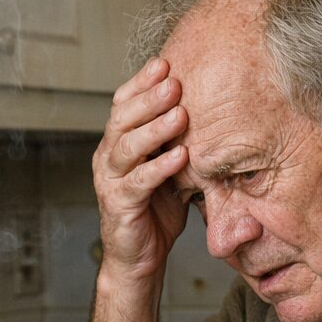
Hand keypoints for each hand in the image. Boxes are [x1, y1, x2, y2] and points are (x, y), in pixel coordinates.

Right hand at [92, 57, 188, 284]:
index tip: (165, 62)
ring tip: (180, 114)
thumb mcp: (170, 170)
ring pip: (127, 147)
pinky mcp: (119, 206)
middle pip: (122, 118)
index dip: (142, 82)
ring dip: (154, 128)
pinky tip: (181, 156)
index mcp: (118, 143)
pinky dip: (159, 167)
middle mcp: (108, 157)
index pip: (123, 103)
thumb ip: (178, 141)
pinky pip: (139, 182)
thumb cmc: (156, 213)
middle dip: (149, 98)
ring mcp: (110, 181)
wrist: (139, 259)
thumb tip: (213, 109)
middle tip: (174, 82)